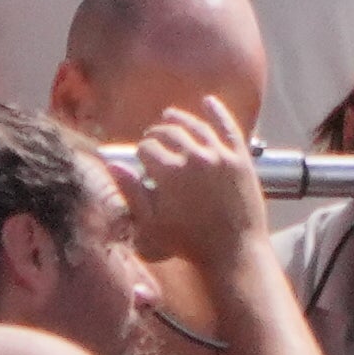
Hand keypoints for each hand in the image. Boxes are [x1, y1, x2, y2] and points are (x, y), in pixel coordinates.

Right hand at [110, 97, 262, 267]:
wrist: (233, 252)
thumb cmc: (189, 243)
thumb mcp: (152, 223)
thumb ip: (132, 191)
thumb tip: (113, 164)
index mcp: (170, 171)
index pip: (147, 148)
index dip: (141, 153)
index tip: (141, 161)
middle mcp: (194, 156)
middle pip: (169, 132)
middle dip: (156, 134)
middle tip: (151, 139)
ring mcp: (220, 155)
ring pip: (195, 126)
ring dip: (179, 118)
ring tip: (169, 115)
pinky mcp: (240, 159)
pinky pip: (228, 128)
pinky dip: (218, 112)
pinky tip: (209, 102)